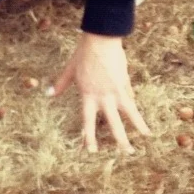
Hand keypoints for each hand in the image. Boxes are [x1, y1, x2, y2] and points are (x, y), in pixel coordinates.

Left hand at [49, 32, 151, 152]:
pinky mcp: (125, 84)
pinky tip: (143, 123)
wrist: (101, 39)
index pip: (88, 121)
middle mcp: (103, 97)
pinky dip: (136, 112)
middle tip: (127, 153)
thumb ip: (61, 84)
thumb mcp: (70, 69)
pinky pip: (131, 100)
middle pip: (113, 124)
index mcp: (87, 95)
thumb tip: (48, 94)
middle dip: (120, 140)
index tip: (91, 150)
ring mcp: (116, 91)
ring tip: (145, 139)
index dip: (89, 137)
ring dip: (136, 128)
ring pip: (128, 115)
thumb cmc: (83, 54)